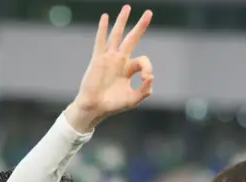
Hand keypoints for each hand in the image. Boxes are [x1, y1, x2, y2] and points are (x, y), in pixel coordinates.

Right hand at [66, 5, 153, 131]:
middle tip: (149, 13)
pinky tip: (105, 17)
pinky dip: (102, 29)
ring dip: (122, 21)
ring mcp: (109, 59)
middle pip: (132, 39)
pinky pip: (101, 41)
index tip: (147, 79)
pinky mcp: (98, 59)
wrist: (94, 108)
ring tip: (127, 7)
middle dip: (140, 26)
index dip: (148, 68)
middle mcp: (120, 61)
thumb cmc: (112, 105)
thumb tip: (151, 77)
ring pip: (117, 36)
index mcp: (129, 70)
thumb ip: (144, 90)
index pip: (143, 60)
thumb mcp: (133, 99)